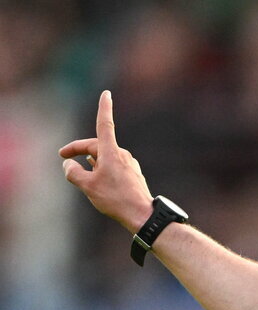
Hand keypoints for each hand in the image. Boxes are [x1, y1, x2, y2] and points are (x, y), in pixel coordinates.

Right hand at [59, 90, 153, 232]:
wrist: (142, 215)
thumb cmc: (115, 199)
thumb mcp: (87, 186)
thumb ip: (73, 173)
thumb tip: (69, 166)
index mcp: (111, 152)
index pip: (105, 124)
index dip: (104, 108)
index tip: (106, 94)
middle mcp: (122, 154)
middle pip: (96, 146)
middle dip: (79, 150)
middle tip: (63, 156)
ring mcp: (129, 164)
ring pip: (104, 157)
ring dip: (91, 161)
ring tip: (79, 170)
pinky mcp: (133, 174)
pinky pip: (113, 166)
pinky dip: (102, 168)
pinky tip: (98, 175)